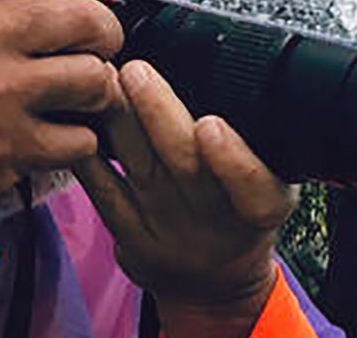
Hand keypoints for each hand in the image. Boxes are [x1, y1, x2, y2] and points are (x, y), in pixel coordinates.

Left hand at [73, 61, 296, 337]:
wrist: (213, 285)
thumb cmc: (243, 216)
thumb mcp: (277, 185)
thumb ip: (262, 146)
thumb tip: (242, 74)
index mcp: (263, 205)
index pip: (253, 186)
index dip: (232, 157)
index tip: (211, 125)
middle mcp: (215, 219)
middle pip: (184, 163)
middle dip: (158, 112)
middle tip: (137, 70)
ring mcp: (168, 229)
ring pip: (140, 167)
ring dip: (119, 120)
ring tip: (104, 79)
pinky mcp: (129, 235)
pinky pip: (103, 191)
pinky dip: (89, 156)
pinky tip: (80, 121)